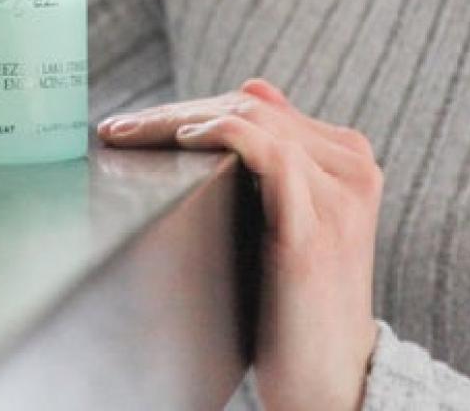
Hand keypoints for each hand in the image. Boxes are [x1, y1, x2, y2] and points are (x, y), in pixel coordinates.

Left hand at [97, 78, 380, 410]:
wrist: (331, 384)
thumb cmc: (298, 303)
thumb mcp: (292, 218)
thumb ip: (278, 154)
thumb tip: (252, 88)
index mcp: (347, 156)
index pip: (259, 106)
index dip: (192, 106)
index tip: (136, 122)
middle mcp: (351, 166)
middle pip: (250, 110)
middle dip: (175, 112)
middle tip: (118, 128)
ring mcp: (338, 195)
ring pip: (251, 122)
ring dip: (179, 120)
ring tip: (132, 135)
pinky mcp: (315, 227)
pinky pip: (269, 155)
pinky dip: (222, 137)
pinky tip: (184, 142)